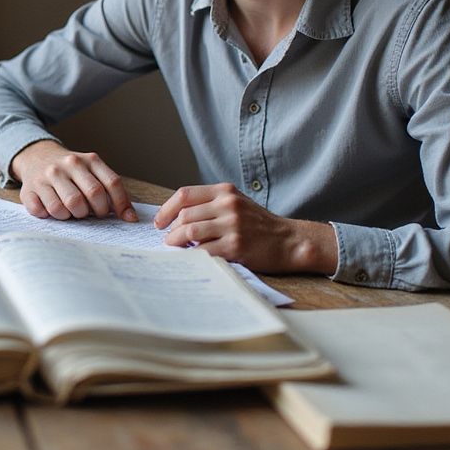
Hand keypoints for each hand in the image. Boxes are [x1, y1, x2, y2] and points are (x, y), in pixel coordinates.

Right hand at [9, 140, 136, 221]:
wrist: (36, 156)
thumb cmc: (71, 170)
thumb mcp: (92, 171)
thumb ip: (111, 189)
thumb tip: (130, 217)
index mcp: (89, 159)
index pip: (112, 183)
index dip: (120, 204)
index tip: (124, 218)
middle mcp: (68, 164)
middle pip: (91, 195)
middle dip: (95, 212)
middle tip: (91, 214)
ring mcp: (47, 176)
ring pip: (66, 207)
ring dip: (72, 216)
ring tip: (71, 211)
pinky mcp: (28, 189)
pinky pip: (43, 212)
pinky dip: (50, 216)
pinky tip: (51, 209)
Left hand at [154, 183, 337, 273]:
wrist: (289, 241)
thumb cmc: (259, 225)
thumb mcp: (236, 203)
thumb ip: (210, 204)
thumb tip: (175, 217)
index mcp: (225, 191)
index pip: (184, 194)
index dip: (166, 209)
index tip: (159, 222)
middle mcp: (228, 205)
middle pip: (184, 215)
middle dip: (171, 230)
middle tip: (169, 241)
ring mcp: (232, 225)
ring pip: (189, 232)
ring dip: (176, 243)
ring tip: (176, 249)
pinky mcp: (236, 246)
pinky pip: (203, 251)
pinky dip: (193, 256)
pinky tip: (192, 258)